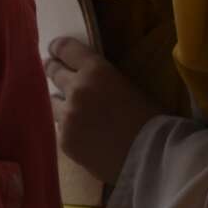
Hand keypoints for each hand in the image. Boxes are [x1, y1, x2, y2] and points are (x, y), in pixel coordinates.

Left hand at [46, 37, 164, 184]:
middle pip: (53, 71)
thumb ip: (101, 78)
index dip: (58, 48)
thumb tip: (84, 75)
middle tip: (54, 72)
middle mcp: (76, 89)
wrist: (154, 160)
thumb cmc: (151, 120)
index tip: (54, 50)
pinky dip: (69, 128)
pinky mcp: (65, 141)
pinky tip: (84, 135)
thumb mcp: (127, 86)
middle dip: (54, 70)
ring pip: (53, 101)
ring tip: (74, 110)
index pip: (65, 48)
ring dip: (62, 102)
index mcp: (95, 71)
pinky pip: (60, 128)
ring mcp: (67, 116)